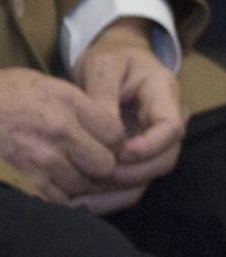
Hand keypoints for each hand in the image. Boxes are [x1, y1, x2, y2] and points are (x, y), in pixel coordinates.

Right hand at [0, 65, 124, 202]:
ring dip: (74, 183)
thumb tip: (102, 126)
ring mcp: (42, 159)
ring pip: (83, 185)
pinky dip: (54, 194)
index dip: (110, 142)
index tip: (96, 144)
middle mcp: (59, 130)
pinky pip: (59, 200)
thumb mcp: (33, 82)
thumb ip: (72, 103)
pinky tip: (40, 180)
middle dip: (96, 166)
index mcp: (64, 101)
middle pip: (105, 164)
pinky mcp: (25, 182)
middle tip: (79, 162)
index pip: (116, 133)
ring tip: (53, 170)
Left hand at [72, 20, 184, 192]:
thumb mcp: (102, 67)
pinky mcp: (137, 152)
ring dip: (122, 188)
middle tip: (101, 175)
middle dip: (135, 172)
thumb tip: (106, 133)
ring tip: (88, 194)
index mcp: (164, 96)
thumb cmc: (109, 58)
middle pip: (164, 158)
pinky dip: (112, 191)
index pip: (171, 129)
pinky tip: (85, 199)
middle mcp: (165, 123)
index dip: (149, 146)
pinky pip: (132, 177)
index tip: (121, 152)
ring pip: (149, 173)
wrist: (112, 58)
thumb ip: (103, 97)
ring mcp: (153, 140)